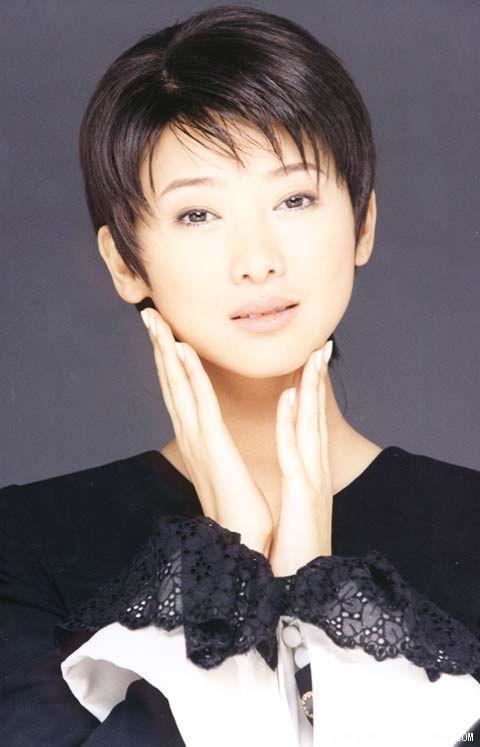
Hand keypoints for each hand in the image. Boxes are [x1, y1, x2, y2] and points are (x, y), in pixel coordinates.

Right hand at [140, 308, 273, 555]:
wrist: (243, 546)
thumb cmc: (240, 514)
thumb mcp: (227, 474)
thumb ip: (218, 454)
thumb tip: (216, 442)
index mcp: (199, 441)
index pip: (181, 392)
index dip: (170, 361)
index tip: (165, 333)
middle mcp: (191, 436)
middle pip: (171, 382)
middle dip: (159, 347)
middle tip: (148, 314)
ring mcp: (198, 440)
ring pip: (178, 385)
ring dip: (166, 351)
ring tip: (156, 320)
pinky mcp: (211, 447)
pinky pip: (199, 402)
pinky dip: (188, 374)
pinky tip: (181, 349)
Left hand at [268, 340, 333, 576]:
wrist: (296, 591)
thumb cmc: (289, 553)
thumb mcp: (291, 512)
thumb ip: (291, 489)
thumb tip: (283, 471)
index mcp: (306, 474)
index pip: (307, 424)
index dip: (309, 391)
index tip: (306, 361)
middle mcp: (312, 472)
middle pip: (315, 416)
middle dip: (318, 379)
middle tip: (319, 343)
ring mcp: (311, 481)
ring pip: (311, 425)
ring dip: (313, 387)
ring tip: (314, 354)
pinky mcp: (303, 495)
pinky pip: (296, 452)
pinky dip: (294, 423)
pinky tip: (292, 397)